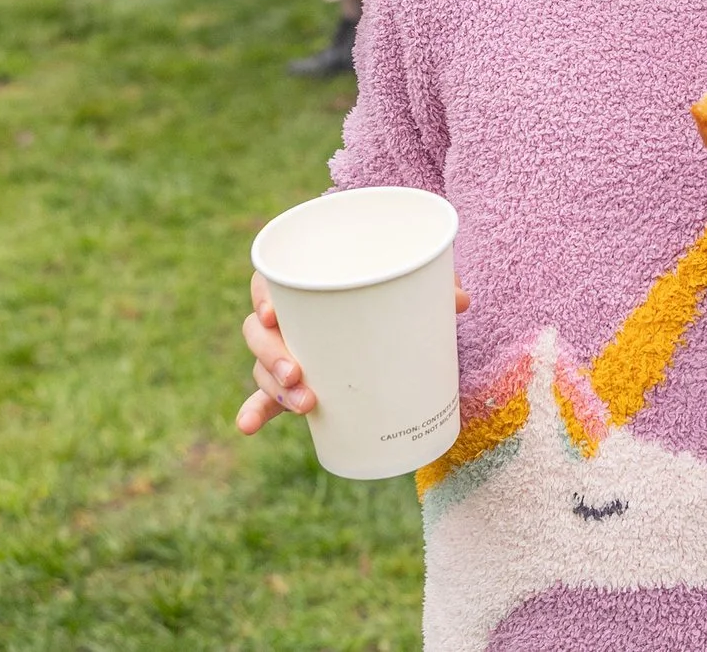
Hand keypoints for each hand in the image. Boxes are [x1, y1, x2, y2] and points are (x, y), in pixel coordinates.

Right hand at [235, 271, 469, 435]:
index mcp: (306, 282)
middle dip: (272, 355)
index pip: (269, 282)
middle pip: (259, 331)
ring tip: (304, 403)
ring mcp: (286, 351)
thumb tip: (460, 301)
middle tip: (297, 373)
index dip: (263, 296)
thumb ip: (434, 281)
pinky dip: (255, 412)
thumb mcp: (414, 278)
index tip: (274, 314)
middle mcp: (288, 317)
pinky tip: (246, 427)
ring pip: (262, 367)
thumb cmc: (394, 284)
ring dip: (273, 388)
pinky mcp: (294, 382)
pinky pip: (266, 399)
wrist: (390, 308)